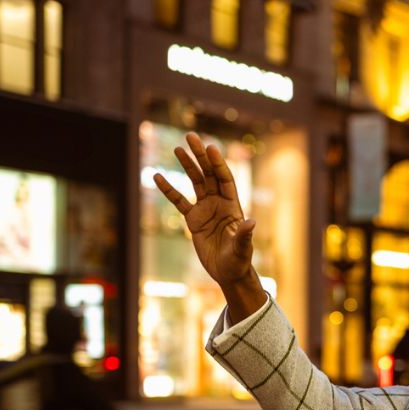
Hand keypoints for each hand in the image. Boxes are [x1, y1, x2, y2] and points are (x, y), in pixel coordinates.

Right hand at [152, 132, 256, 288]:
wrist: (228, 273)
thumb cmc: (238, 261)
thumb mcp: (242, 249)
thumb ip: (244, 235)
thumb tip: (251, 222)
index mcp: (232, 206)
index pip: (225, 179)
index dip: (218, 164)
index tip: (210, 147)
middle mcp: (219, 203)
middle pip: (209, 174)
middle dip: (201, 156)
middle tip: (191, 136)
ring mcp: (206, 210)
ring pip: (195, 182)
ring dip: (187, 166)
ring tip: (177, 149)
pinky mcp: (193, 220)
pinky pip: (179, 201)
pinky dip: (169, 190)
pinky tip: (157, 176)